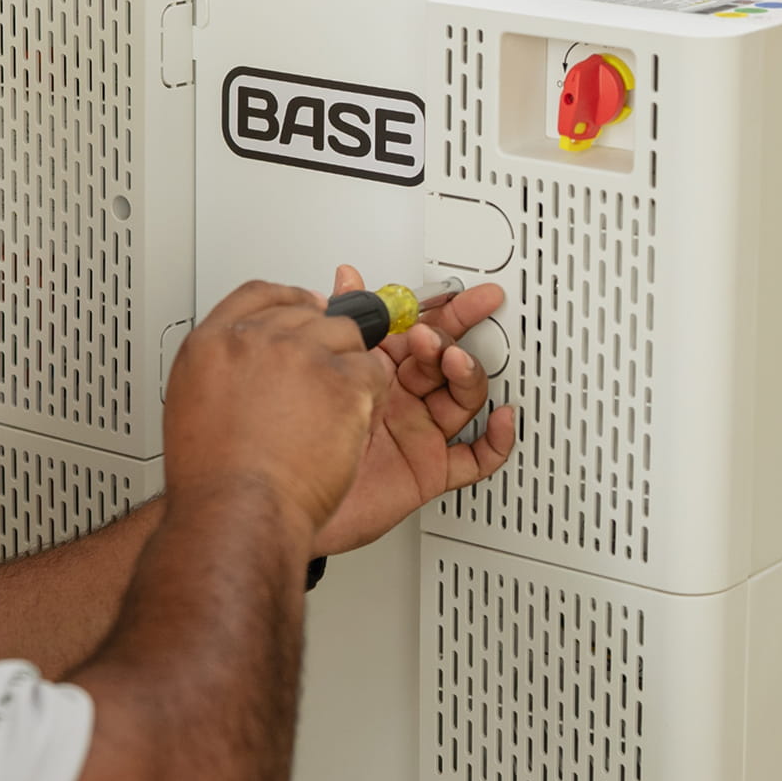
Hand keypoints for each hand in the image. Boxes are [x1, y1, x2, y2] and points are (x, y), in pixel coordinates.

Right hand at [159, 280, 388, 539]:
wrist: (234, 512)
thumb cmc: (214, 479)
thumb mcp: (191, 406)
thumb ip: (223, 371)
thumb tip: (245, 362)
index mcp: (213, 342)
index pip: (257, 295)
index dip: (287, 299)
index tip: (304, 306)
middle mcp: (255, 340)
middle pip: (307, 313)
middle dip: (322, 342)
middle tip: (326, 377)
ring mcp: (300, 355)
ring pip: (346, 337)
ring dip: (348, 368)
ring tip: (337, 408)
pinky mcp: (340, 381)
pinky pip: (373, 371)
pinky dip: (372, 396)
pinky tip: (356, 420)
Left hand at [312, 267, 519, 555]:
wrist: (279, 501)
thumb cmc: (293, 442)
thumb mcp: (322, 371)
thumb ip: (344, 324)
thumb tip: (349, 279)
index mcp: (380, 371)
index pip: (420, 331)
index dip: (442, 309)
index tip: (459, 290)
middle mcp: (403, 400)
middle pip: (447, 358)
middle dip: (458, 333)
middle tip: (469, 311)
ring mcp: (419, 433)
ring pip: (464, 398)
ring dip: (467, 374)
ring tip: (454, 360)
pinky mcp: (429, 470)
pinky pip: (475, 458)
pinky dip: (496, 441)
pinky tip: (502, 420)